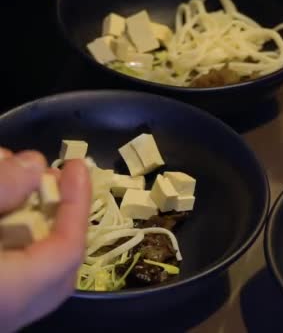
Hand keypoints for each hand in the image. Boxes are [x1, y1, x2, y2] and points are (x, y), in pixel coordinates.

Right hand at [0, 148, 90, 331]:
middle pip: (59, 266)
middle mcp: (10, 314)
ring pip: (35, 271)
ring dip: (34, 227)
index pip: (68, 248)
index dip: (77, 203)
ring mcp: (1, 315)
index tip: (75, 166)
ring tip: (17, 188)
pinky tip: (3, 215)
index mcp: (10, 293)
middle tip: (49, 181)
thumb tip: (34, 165)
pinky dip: (15, 243)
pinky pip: (14, 277)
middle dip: (61, 217)